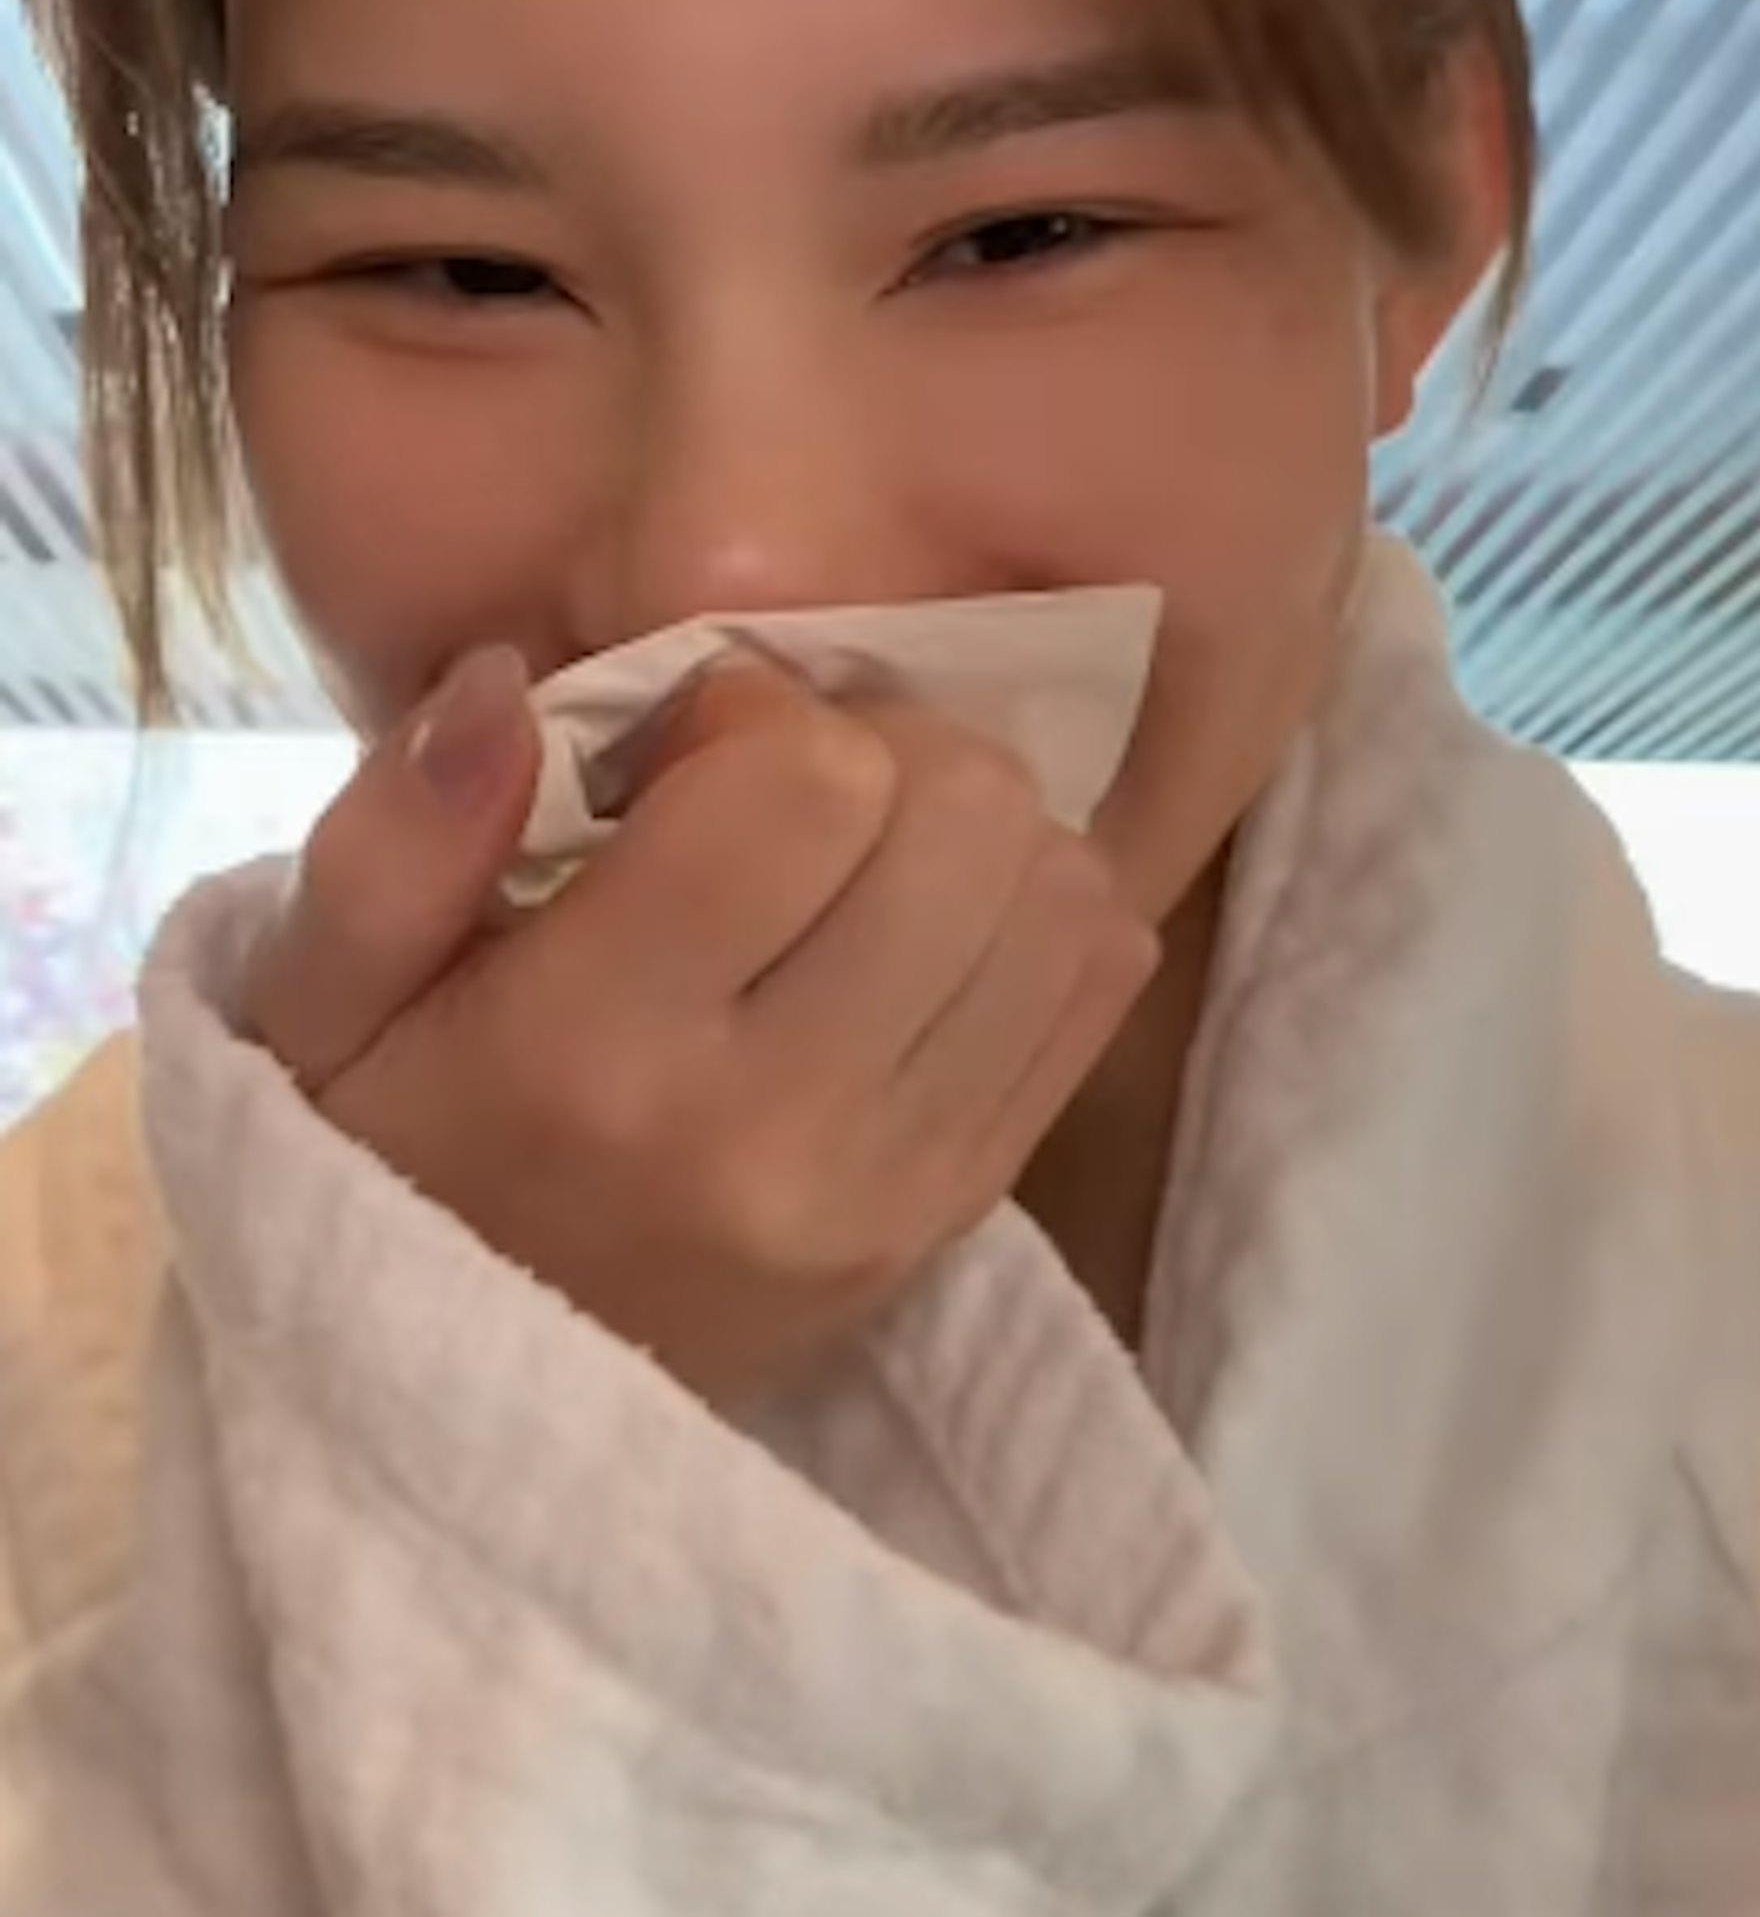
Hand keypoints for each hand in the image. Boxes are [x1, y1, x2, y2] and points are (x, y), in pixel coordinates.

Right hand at [241, 638, 1160, 1411]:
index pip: (804, 786)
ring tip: (858, 851)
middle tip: (784, 784)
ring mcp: (891, 1190)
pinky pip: (1095, 985)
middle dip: (882, 746)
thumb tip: (510, 682)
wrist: (459, 1427)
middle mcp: (771, 1131)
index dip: (756, 711)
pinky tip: (922, 920)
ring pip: (1059, 891)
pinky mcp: (957, 1220)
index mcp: (591, 1053)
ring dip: (972, 823)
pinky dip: (1036, 909)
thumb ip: (397, 835)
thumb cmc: (382, 1159)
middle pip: (964, 818)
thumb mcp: (316, 1005)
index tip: (681, 751)